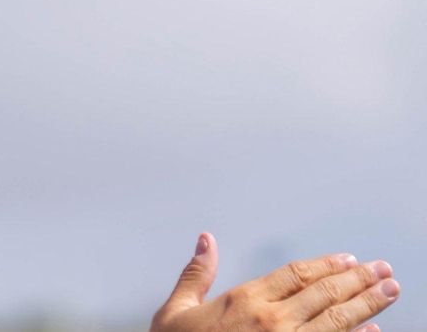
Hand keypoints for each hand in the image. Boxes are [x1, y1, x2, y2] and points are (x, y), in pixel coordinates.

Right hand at [152, 233, 399, 331]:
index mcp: (244, 301)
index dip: (324, 264)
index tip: (346, 259)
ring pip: (337, 318)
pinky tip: (373, 331)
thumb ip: (196, 274)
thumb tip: (206, 242)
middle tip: (382, 269)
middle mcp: (271, 321)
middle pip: (324, 292)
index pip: (295, 274)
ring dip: (367, 303)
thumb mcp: (176, 310)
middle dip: (358, 279)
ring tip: (389, 290)